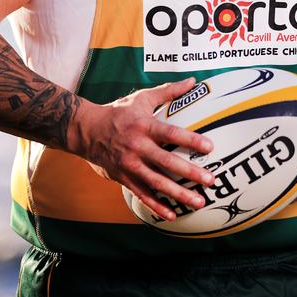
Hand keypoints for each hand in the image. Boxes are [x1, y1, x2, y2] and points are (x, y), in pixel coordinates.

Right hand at [78, 78, 214, 221]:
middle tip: (210, 180)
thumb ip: (168, 91)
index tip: (209, 147)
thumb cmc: (119, 112)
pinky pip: (142, 195)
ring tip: (199, 201)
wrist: (86, 131)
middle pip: (166, 162)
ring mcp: (130, 164)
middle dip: (190, 173)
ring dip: (179, 194)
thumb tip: (193, 81)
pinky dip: (157, 206)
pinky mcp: (123, 178)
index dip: (189, 140)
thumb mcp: (142, 98)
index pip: (170, 133)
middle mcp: (137, 147)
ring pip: (157, 183)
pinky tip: (173, 215)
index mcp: (144, 126)